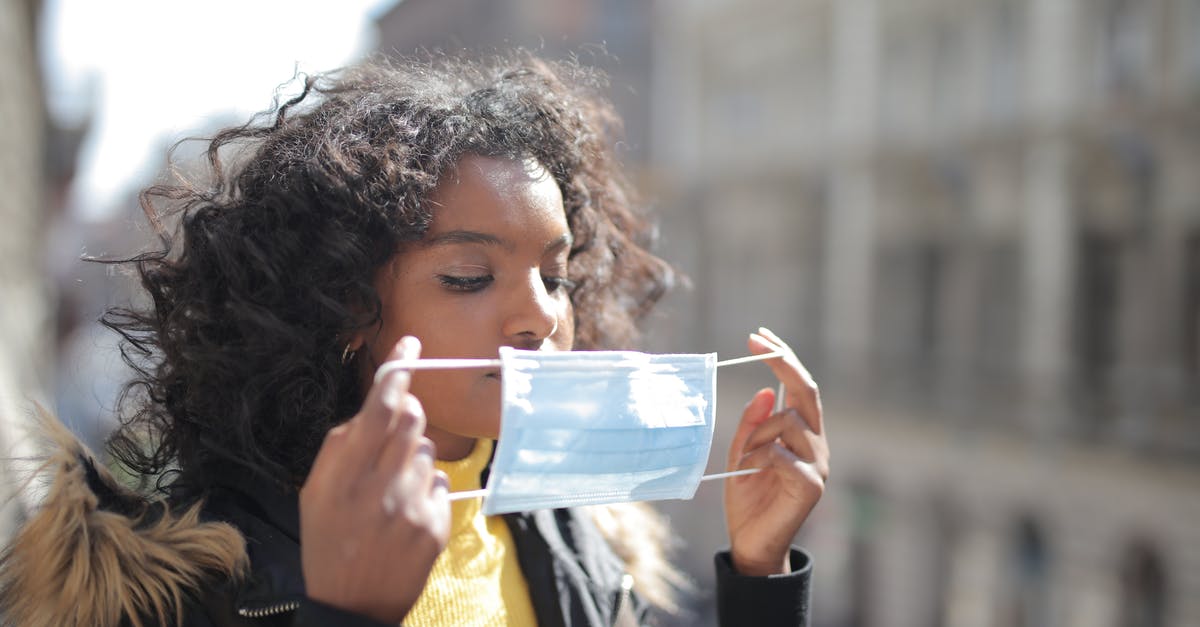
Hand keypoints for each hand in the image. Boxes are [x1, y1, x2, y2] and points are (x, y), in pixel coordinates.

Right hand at [300, 336, 449, 622]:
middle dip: (405, 416)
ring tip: (390, 494)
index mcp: (343, 477)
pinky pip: (441, 484)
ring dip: (412, 461)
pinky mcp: (435, 527)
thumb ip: (339, 448)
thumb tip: (372, 410)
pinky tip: (406, 515)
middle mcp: (379, 488)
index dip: (397, 373)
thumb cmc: (329, 543)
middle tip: (392, 437)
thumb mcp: (314, 494)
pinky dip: (427, 491)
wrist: (352, 607)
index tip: (411, 346)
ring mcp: (411, 508)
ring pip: (427, 452)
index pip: (379, 410)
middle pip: (411, 420)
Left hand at [724, 328, 829, 576]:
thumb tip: (767, 391)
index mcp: (801, 433)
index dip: (782, 359)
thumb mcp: (741, 453)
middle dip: (782, 362)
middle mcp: (816, 443)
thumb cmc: (747, 498)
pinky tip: (750, 473)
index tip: (758, 336)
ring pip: (788, 421)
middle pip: (807, 390)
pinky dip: (760, 457)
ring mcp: (818, 463)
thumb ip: (752, 425)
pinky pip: (782, 453)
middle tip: (756, 342)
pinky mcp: (812, 485)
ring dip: (757, 433)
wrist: (751, 542)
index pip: (799, 387)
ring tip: (744, 460)